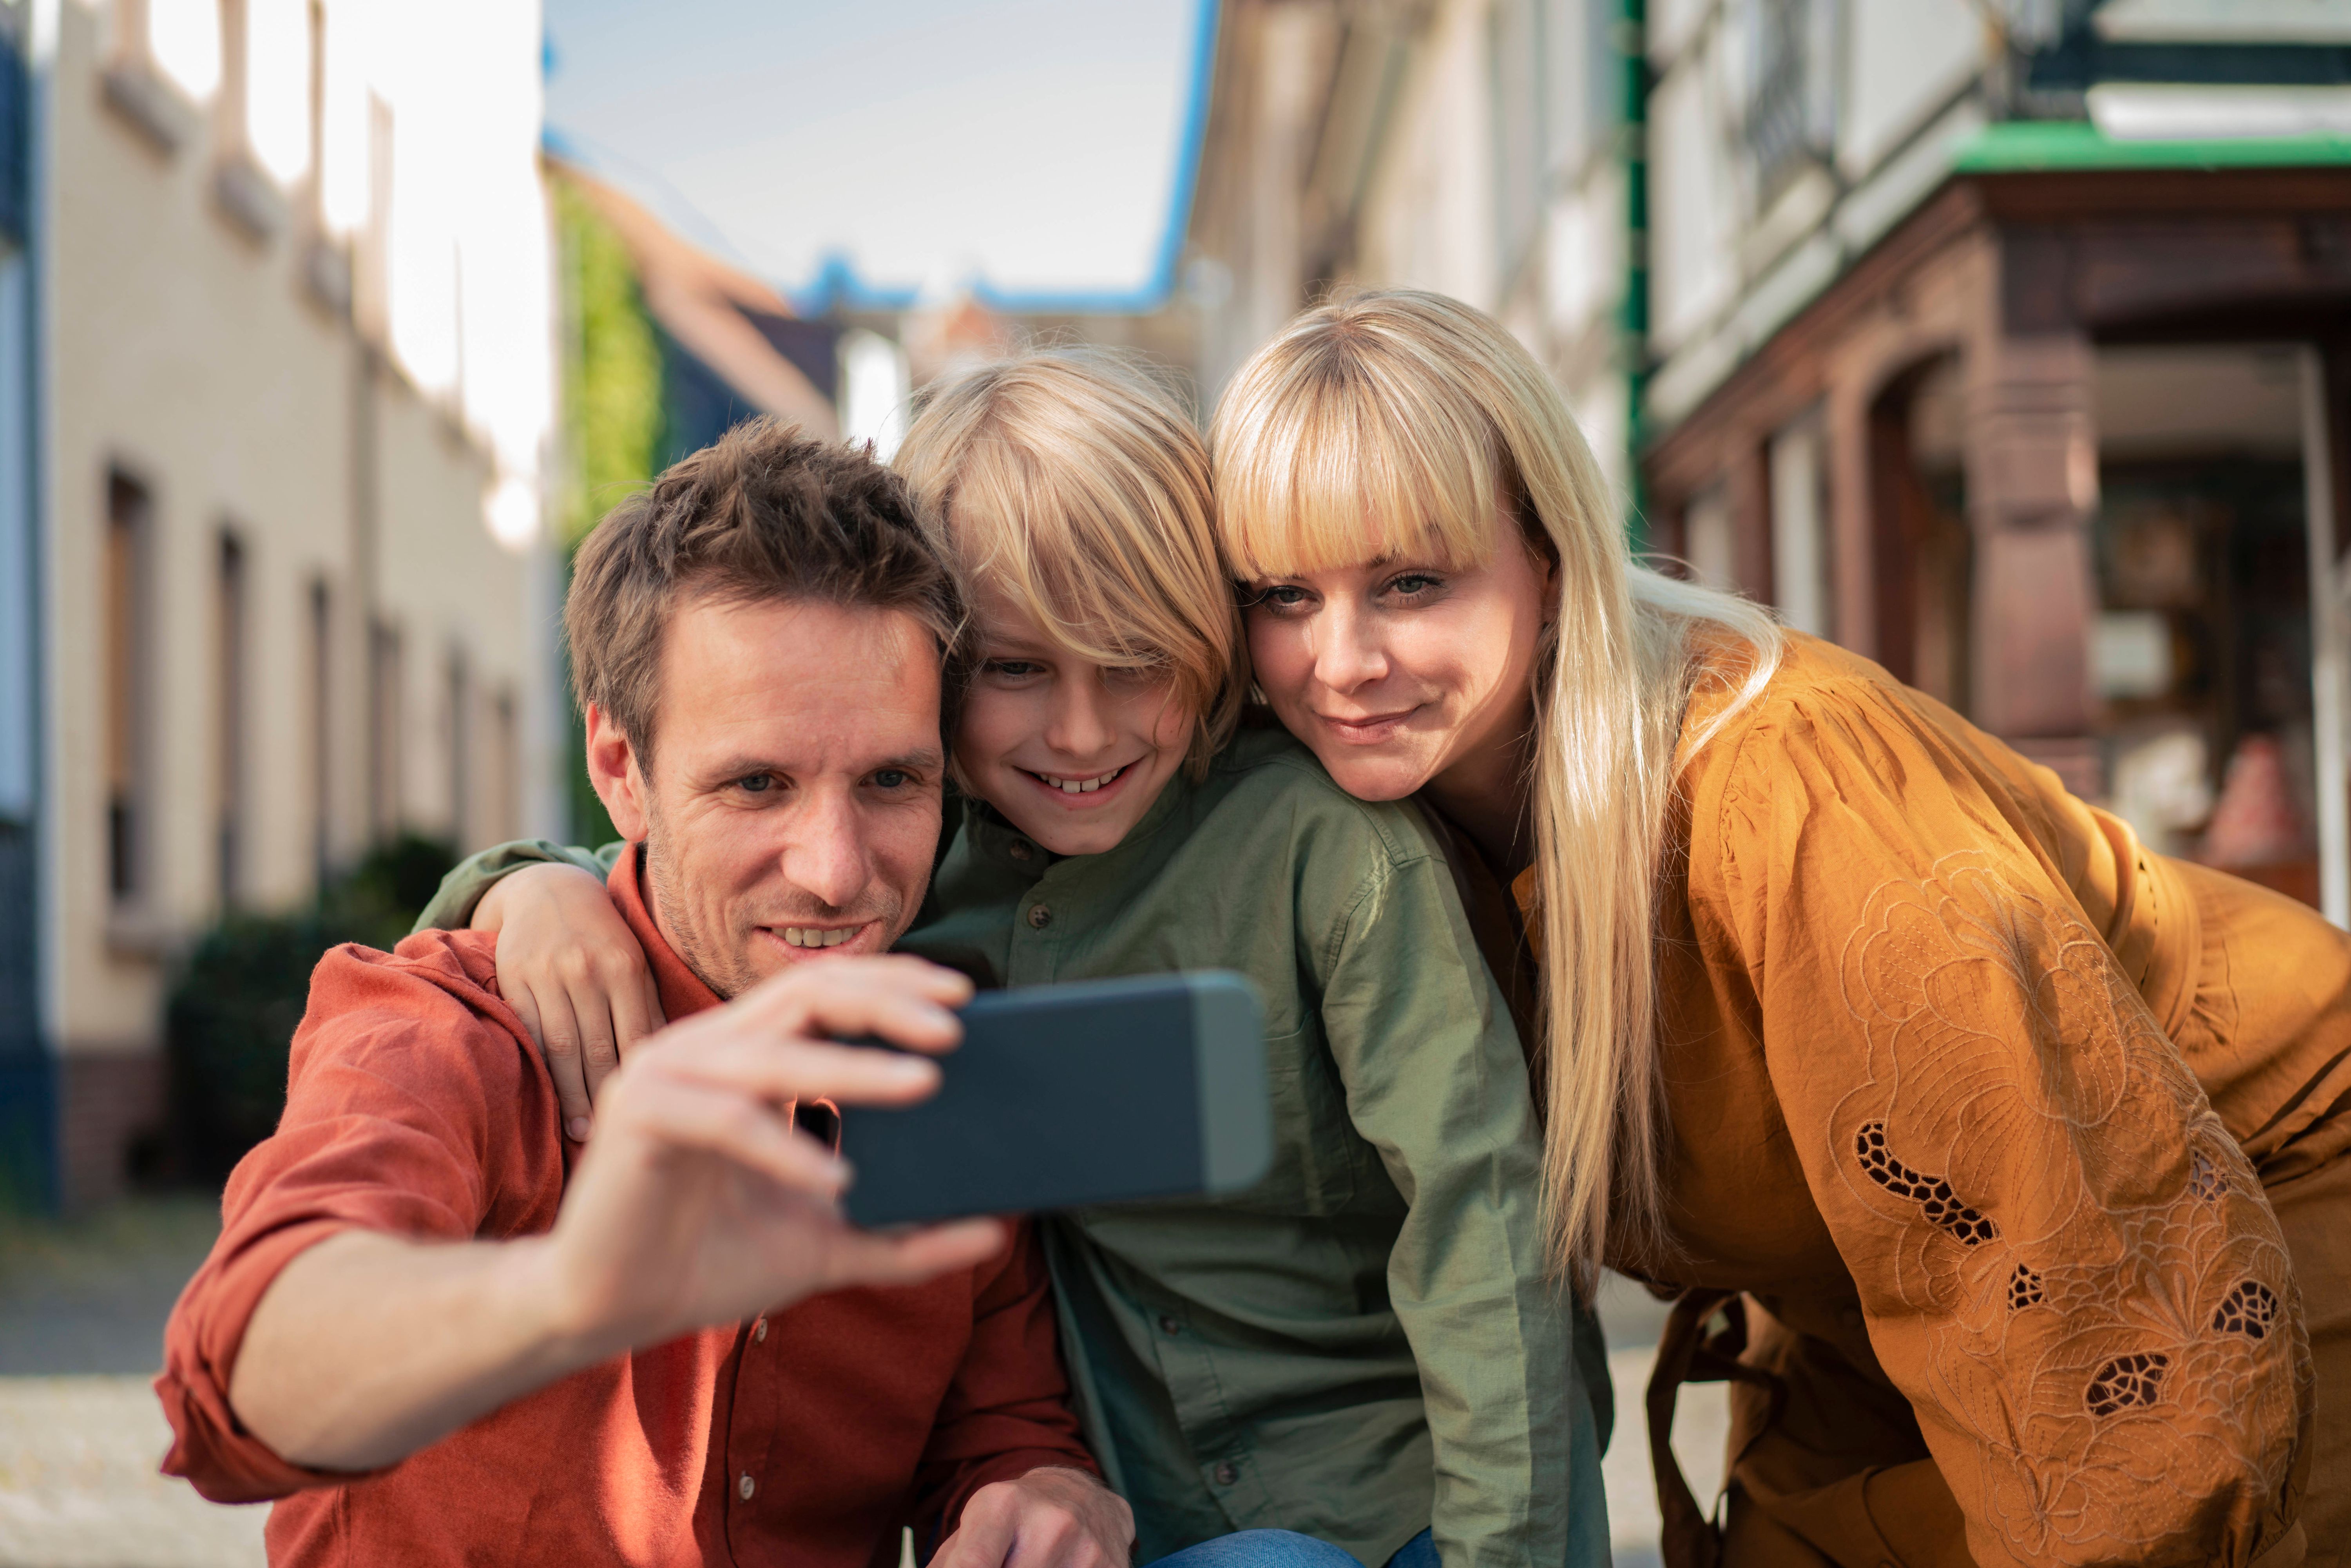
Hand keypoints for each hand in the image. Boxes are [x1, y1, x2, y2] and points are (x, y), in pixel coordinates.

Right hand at [475, 862, 663, 1140]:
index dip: (642, 1080)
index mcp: (627, 967)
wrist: (548, 891)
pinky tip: (548, 1098)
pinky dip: (540, 1068)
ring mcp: (549, 974)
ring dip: (571, 1094)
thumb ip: (649, 1007)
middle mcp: (589, 969)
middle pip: (599, 1048)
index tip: (648, 1116)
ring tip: (580, 1133)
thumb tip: (674, 1064)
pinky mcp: (515, 977)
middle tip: (610, 1140)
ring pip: (563, 1047)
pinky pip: (530, 1033)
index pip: (638, 1035)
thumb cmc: (603, 938)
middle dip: (605, 1097)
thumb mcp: (635, 962)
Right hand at [541, 955, 1005, 1355]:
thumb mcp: (827, 1246)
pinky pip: (726, 1119)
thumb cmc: (709, 1263)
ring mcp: (665, 1073)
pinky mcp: (638, 1115)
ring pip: (774, 1051)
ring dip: (855, 1068)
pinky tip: (837, 1183)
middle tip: (957, 1030)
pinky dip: (786, 1149)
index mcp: (745, 1056)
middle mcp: (705, 1048)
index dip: (895, 984)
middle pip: (808, 992)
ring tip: (925, 1085)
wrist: (610, 1309)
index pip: (828, 991)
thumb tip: (996, 1233)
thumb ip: (905, 1238)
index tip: (965, 998)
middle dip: (888, 1004)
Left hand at [933, 1467, 1133, 1567]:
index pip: (972, 1564)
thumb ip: (948, 1563)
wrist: (1084, 1497)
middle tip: (1005, 1563)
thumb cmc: (1015, 1519)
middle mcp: (1050, 1522)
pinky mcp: (1114, 1567)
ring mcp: (1086, 1548)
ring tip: (1029, 1563)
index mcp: (1002, 1505)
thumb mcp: (975, 1526)